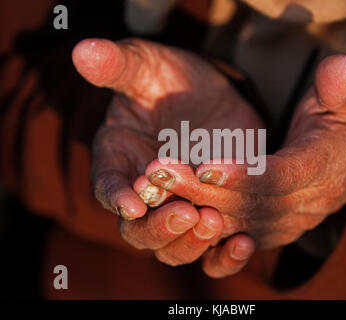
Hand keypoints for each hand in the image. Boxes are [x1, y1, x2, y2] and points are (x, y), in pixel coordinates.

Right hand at [72, 38, 261, 268]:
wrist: (210, 93)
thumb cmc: (170, 79)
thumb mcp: (148, 67)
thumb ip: (119, 65)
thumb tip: (84, 50)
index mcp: (119, 162)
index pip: (108, 187)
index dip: (117, 197)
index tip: (133, 202)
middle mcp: (144, 195)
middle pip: (139, 232)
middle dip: (159, 228)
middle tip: (186, 212)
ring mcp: (180, 207)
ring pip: (173, 248)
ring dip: (190, 243)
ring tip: (214, 222)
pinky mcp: (213, 212)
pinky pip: (212, 250)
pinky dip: (224, 256)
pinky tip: (243, 242)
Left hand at [143, 55, 345, 275]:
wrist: (340, 154)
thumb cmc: (339, 118)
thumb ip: (342, 86)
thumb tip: (343, 68)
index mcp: (328, 169)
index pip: (283, 177)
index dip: (246, 175)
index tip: (205, 166)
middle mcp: (309, 204)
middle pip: (252, 204)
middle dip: (206, 192)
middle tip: (162, 172)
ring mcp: (289, 223)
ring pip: (239, 223)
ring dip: (196, 208)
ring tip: (156, 187)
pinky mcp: (271, 231)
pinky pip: (237, 241)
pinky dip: (206, 234)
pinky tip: (172, 216)